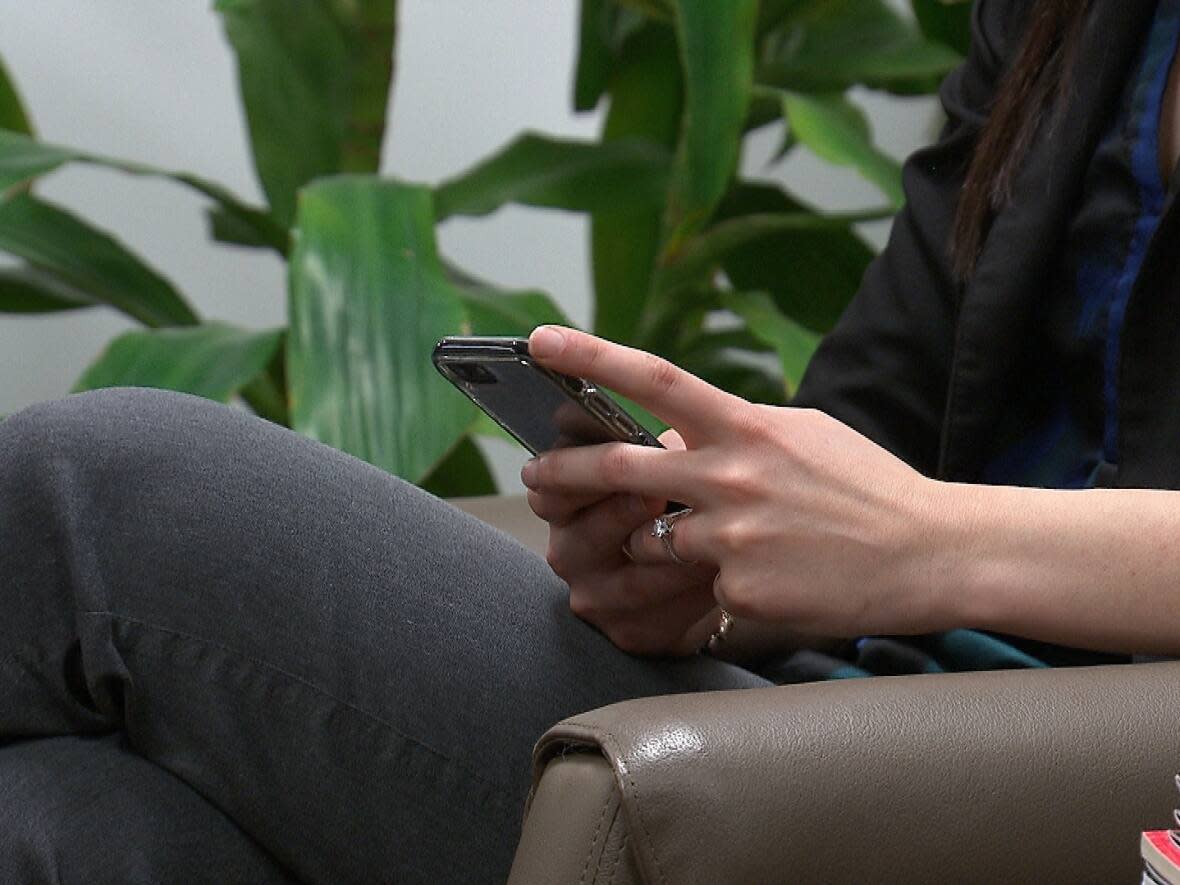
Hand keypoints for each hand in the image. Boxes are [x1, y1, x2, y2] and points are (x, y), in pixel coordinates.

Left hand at [522, 326, 949, 640]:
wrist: (929, 552)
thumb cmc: (867, 486)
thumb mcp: (804, 432)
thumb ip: (740, 426)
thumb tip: (688, 423)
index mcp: (747, 426)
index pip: (656, 380)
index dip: (591, 356)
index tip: (540, 340)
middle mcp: (732, 476)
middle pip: (617, 469)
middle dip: (560, 474)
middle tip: (532, 476)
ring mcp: (733, 537)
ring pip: (649, 540)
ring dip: (652, 542)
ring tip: (704, 542)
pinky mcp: (739, 591)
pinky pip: (697, 589)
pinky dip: (714, 584)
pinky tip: (768, 578)